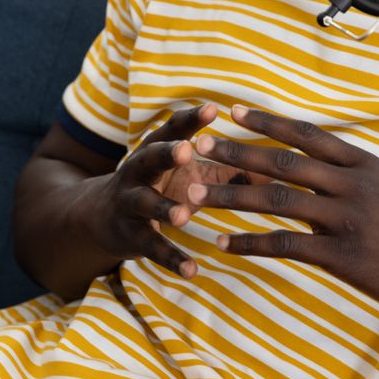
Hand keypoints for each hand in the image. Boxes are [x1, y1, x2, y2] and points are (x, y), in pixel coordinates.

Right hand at [76, 103, 219, 279]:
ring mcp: (131, 202)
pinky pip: (151, 246)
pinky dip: (171, 258)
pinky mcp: (130, 234)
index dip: (191, 119)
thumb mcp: (189, 171)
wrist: (102, 216)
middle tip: (186, 150)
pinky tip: (192, 270)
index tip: (212, 108)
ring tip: (183, 216)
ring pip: (145, 203)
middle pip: (150, 157)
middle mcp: (139, 170)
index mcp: (156, 148)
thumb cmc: (161, 185)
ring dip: (164, 209)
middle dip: (167, 153)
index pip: (173, 129)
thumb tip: (276, 168)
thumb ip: (228, 167)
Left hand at [187, 105, 378, 315]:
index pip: (305, 134)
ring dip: (230, 196)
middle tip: (201, 146)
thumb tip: (294, 154)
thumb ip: (340, 170)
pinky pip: (285, 245)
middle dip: (237, 152)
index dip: (266, 122)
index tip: (232, 111)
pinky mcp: (341, 256)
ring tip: (194, 196)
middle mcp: (351, 184)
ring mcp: (346, 220)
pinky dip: (249, 243)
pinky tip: (222, 244)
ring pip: (276, 202)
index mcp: (359, 162)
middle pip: (282, 163)